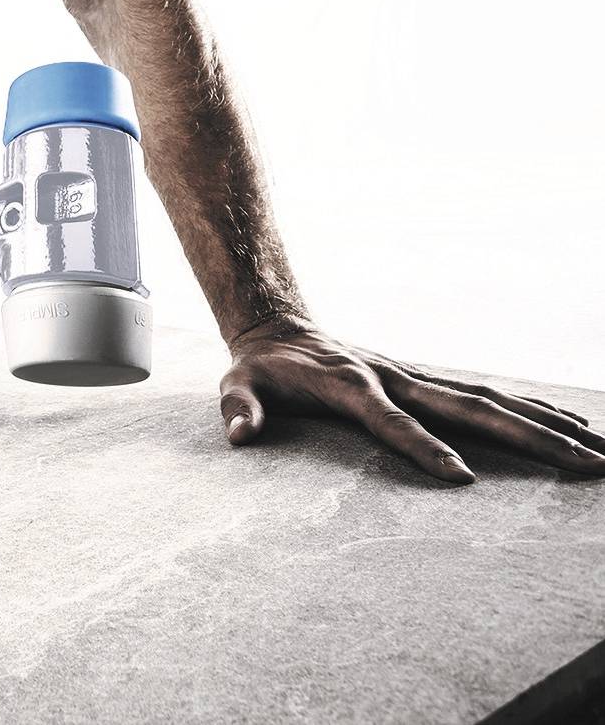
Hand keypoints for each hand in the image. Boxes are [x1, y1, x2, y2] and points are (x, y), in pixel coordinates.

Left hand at [218, 318, 604, 482]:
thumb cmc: (258, 368)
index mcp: (351, 385)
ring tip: (601, 451)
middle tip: (585, 465)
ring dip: (547, 425)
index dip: (422, 448)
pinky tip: (572, 426)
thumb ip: (240, 408)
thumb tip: (240, 434)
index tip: (460, 480)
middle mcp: (395, 378)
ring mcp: (416, 376)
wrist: (278, 326)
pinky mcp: (426, 380)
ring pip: (492, 400)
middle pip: (469, 409)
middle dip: (529, 439)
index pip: (392, 422)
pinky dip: (532, 409)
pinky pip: (488, 395)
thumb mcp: (237, 385)